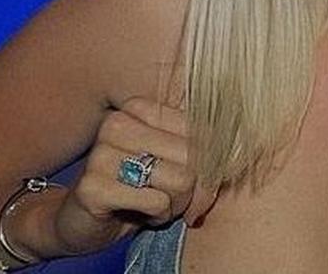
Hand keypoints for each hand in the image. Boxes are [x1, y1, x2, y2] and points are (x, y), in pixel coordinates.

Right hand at [45, 96, 218, 255]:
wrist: (80, 220)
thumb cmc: (134, 188)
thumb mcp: (171, 162)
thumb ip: (202, 149)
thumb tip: (247, 146)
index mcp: (139, 107)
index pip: (202, 130)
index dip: (210, 165)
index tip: (200, 182)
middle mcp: (118, 123)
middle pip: (193, 157)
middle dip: (193, 190)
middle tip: (173, 199)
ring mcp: (102, 153)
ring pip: (178, 181)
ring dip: (174, 204)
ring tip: (154, 204)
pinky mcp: (94, 186)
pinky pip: (156, 202)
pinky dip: (156, 216)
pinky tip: (137, 212)